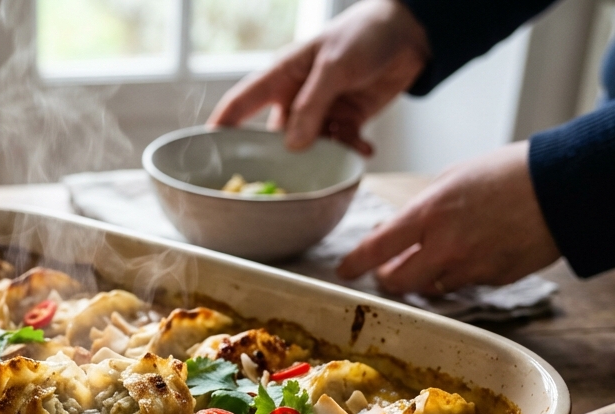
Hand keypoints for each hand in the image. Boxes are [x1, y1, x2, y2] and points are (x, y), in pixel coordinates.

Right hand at [207, 0, 429, 152]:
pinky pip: (339, 145)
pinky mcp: (345, 120)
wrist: (409, 32)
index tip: (205, 152)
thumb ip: (312, 105)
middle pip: (276, 137)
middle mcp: (295, 97)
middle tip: (283, 180)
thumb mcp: (334, 66)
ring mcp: (320, 111)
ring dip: (324, 155)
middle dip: (281, 158)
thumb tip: (293, 145)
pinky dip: (349, 151)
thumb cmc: (364, 35)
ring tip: (341, 154)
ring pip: (310, 147)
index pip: (242, 103)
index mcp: (282, 76)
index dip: (222, 127)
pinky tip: (363, 150)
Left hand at [337, 141, 562, 294]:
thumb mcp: (453, 178)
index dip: (355, 263)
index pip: (377, 249)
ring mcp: (471, 268)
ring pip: (431, 287)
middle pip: (398, 282)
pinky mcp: (494, 280)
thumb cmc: (508, 173)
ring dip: (426, 276)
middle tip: (388, 270)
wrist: (563, 188)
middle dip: (389, 277)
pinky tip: (476, 252)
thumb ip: (422, 210)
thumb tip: (399, 232)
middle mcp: (445, 247)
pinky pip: (465, 285)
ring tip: (439, 254)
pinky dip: (460, 274)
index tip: (345, 270)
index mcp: (429, 214)